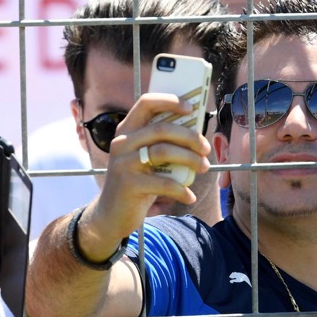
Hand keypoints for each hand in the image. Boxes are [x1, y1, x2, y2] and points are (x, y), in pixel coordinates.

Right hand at [84, 93, 211, 245]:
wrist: (111, 214)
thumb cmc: (136, 182)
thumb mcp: (144, 159)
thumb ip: (161, 144)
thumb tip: (196, 134)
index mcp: (127, 130)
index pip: (146, 103)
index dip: (170, 101)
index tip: (191, 108)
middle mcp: (122, 143)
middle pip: (162, 129)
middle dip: (190, 136)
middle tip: (206, 149)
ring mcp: (123, 163)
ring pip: (164, 152)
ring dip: (190, 159)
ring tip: (204, 168)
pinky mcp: (128, 185)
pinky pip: (163, 183)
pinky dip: (181, 190)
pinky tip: (189, 197)